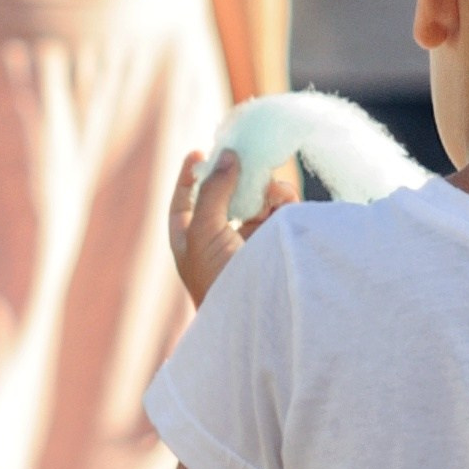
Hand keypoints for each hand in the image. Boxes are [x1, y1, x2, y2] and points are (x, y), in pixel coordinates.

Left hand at [168, 147, 295, 306]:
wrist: (252, 316)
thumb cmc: (217, 276)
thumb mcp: (203, 230)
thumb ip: (213, 190)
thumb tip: (228, 156)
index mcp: (189, 241)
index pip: (183, 202)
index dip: (188, 177)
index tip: (198, 153)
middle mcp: (216, 241)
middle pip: (223, 197)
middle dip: (235, 177)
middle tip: (247, 159)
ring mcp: (246, 245)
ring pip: (253, 204)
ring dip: (261, 190)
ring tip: (271, 187)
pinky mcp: (274, 247)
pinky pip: (277, 215)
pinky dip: (281, 201)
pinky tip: (285, 198)